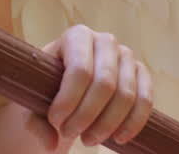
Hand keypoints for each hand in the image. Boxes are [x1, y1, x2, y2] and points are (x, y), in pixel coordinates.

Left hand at [42, 24, 153, 148]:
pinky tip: (116, 139)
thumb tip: (51, 142)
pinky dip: (132, 124)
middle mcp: (105, 40)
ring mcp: (127, 56)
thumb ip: (35, 122)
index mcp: (76, 36)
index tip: (55, 122)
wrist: (70, 90)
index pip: (79, 70)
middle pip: (105, 84)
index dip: (68, 101)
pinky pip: (145, 101)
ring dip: (106, 125)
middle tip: (70, 134)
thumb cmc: (47, 93)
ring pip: (126, 95)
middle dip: (86, 116)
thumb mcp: (33, 104)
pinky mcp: (142, 73)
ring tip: (87, 140)